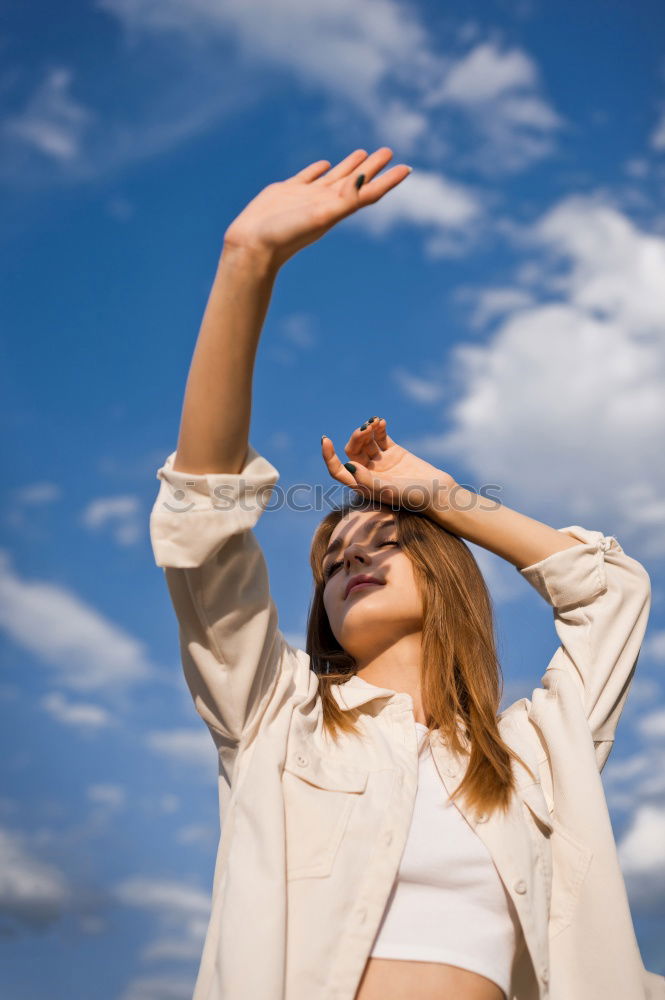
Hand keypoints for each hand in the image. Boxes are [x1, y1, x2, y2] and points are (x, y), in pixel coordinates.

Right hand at [223, 148, 410, 269]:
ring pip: (333, 177)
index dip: (388, 180)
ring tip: (363, 152)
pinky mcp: (286, 192)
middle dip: (372, 166)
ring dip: (349, 165)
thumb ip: (344, 199)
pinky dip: (318, 169)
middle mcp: (324, 203)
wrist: (253, 246)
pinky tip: (324, 164)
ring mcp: (305, 197)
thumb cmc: (286, 235)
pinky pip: (308, 177)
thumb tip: (364, 178)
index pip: (368, 191)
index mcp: (336, 209)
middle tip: (388, 150)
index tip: (407, 167)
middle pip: (355, 181)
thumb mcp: (320, 216)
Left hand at [321, 417, 456, 515]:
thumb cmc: (413, 497)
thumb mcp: (388, 491)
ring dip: (367, 430)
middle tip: (366, 428)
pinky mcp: (394, 453)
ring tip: (375, 422)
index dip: (329, 457)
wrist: (438, 493)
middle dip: (357, 438)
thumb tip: (348, 465)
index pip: (338, 471)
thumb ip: (367, 481)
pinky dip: (378, 428)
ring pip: (366, 442)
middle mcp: (369, 473)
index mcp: (362, 486)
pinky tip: (381, 421)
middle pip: (353, 451)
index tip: (326, 440)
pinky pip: (381, 438)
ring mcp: (382, 462)